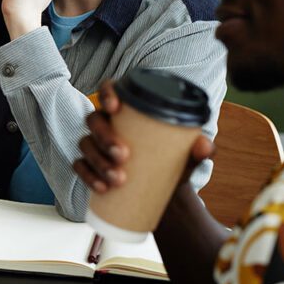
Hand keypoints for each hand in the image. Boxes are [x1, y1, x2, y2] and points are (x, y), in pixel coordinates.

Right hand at [73, 80, 213, 193]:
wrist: (164, 193)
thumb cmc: (173, 163)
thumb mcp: (188, 155)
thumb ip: (200, 149)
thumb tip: (204, 147)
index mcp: (127, 110)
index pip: (109, 90)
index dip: (107, 94)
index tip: (115, 108)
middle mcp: (107, 123)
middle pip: (94, 120)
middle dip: (104, 137)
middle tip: (123, 155)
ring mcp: (95, 144)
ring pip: (85, 144)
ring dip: (98, 160)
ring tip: (119, 179)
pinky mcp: (89, 165)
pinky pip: (79, 166)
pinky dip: (88, 176)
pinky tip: (103, 188)